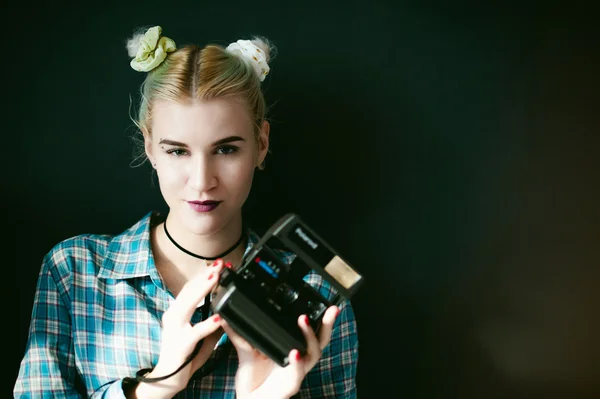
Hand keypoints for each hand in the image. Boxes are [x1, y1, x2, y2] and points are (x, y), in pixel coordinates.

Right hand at [135, 260, 224, 397]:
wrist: (167, 379)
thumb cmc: (184, 356)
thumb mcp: (202, 336)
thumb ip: (213, 324)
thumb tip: (226, 312)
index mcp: (177, 312)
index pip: (191, 288)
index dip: (205, 275)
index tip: (219, 264)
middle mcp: (173, 317)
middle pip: (189, 291)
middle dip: (205, 276)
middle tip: (220, 264)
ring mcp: (174, 330)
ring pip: (187, 305)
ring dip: (202, 291)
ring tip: (216, 279)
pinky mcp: (180, 345)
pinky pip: (194, 333)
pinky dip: (206, 324)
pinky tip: (217, 318)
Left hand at [222, 305, 340, 398]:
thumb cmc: (254, 379)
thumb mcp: (247, 351)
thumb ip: (240, 334)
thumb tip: (227, 316)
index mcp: (294, 350)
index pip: (312, 332)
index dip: (323, 319)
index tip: (330, 304)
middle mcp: (300, 361)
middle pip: (321, 341)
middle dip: (329, 324)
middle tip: (332, 309)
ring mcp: (297, 374)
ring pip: (313, 355)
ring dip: (309, 337)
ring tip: (303, 320)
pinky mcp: (289, 387)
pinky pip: (297, 375)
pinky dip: (297, 364)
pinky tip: (295, 353)